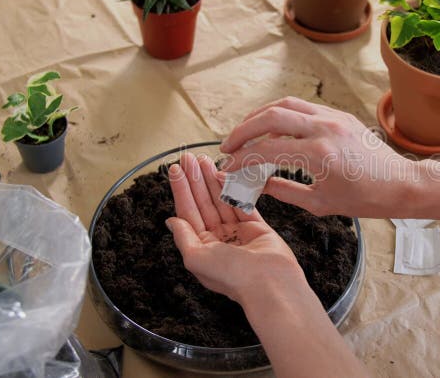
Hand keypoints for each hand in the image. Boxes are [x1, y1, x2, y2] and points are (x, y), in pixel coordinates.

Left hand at [165, 152, 304, 303]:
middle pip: (203, 203)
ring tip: (204, 159)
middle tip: (189, 157)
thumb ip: (183, 236)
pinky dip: (233, 189)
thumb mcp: (196, 258)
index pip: (188, 213)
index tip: (176, 170)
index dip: (181, 190)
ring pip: (222, 200)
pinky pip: (242, 203)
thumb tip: (170, 221)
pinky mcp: (257, 227)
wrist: (268, 282)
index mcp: (202, 249)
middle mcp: (218, 240)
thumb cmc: (232, 275)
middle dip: (195, 180)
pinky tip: (222, 174)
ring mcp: (238, 233)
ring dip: (211, 180)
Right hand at [219, 97, 418, 216]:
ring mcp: (333, 117)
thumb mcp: (320, 202)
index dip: (243, 158)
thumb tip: (257, 185)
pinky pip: (303, 108)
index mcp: (320, 154)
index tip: (229, 166)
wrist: (400, 184)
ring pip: (285, 104)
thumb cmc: (365, 199)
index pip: (268, 149)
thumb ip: (284, 191)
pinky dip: (282, 114)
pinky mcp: (339, 115)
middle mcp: (325, 128)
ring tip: (245, 133)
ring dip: (260, 116)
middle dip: (243, 129)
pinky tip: (272, 129)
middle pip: (271, 116)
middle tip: (228, 145)